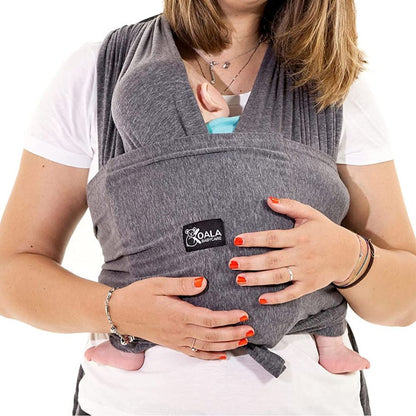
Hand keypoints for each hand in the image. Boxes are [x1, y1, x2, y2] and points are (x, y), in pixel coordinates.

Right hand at [109, 276, 254, 359]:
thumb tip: (204, 282)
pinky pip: (194, 353)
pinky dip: (209, 356)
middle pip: (212, 335)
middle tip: (250, 330)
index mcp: (178, 313)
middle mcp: (179, 330)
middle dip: (233, 333)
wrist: (120, 313)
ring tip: (243, 342)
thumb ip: (182, 284)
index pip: (210, 319)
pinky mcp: (172, 344)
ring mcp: (176, 339)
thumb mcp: (159, 283)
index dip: (228, 318)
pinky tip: (221, 356)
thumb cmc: (139, 295)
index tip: (243, 315)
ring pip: (206, 346)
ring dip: (226, 345)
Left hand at [230, 197, 358, 303]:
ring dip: (258, 279)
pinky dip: (277, 298)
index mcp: (300, 237)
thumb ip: (289, 206)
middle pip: (272, 260)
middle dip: (250, 262)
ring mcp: (306, 272)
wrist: (350, 254)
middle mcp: (302, 255)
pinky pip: (292, 293)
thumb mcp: (311, 214)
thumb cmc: (325, 231)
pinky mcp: (310, 286)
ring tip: (239, 279)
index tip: (237, 240)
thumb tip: (268, 199)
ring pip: (278, 277)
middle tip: (231, 263)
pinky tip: (261, 299)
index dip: (254, 239)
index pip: (273, 238)